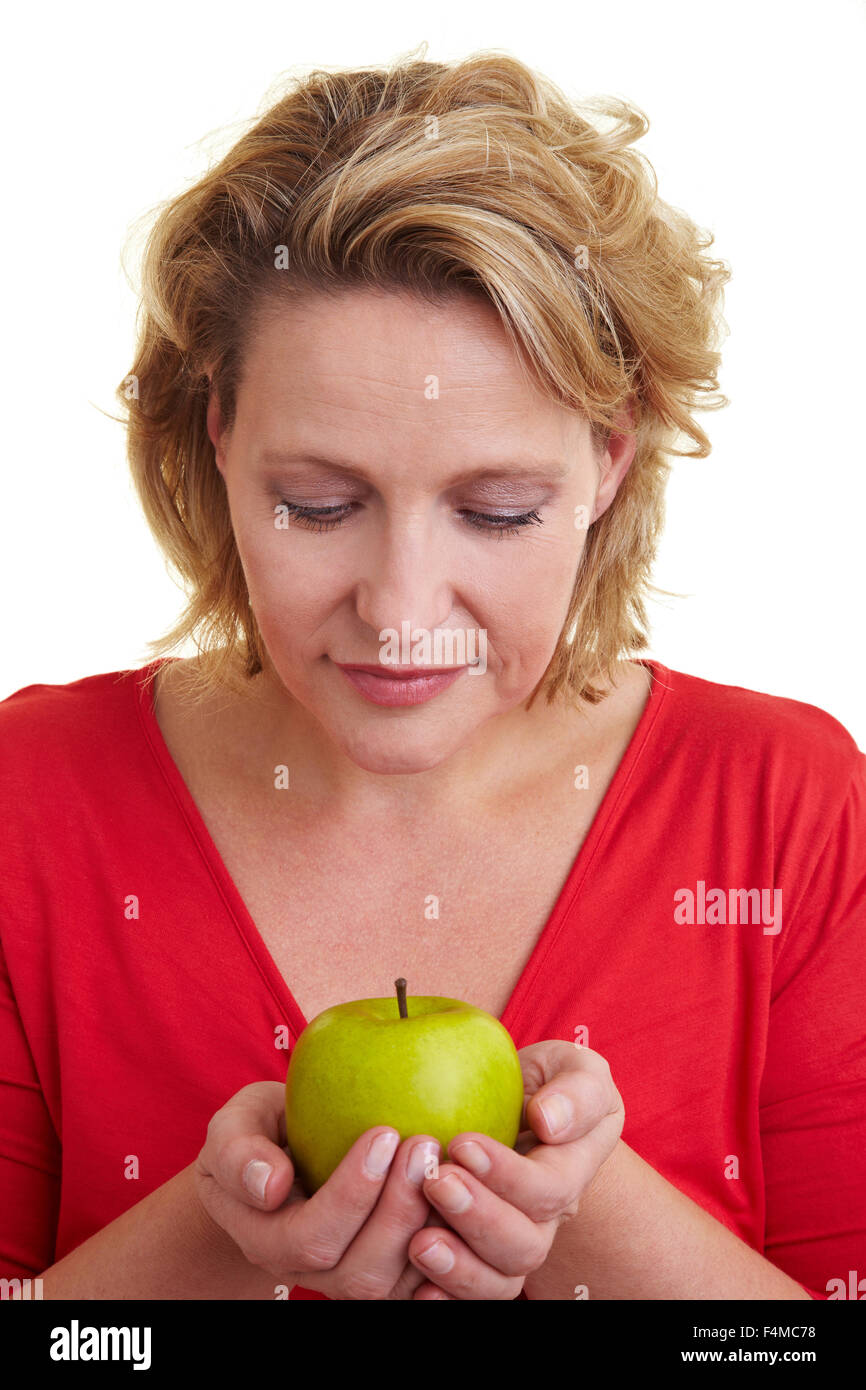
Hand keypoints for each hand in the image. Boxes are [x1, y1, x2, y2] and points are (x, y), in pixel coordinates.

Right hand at [193, 1081, 448, 1298]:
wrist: (282, 1157)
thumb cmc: (263, 1131)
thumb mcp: (236, 1124)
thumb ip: (238, 1150)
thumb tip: (271, 1185)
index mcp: (265, 1238)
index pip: (308, 1239)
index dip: (350, 1195)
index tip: (384, 1132)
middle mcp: (307, 1273)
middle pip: (358, 1275)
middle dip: (396, 1212)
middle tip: (424, 1144)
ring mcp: (349, 1280)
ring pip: (395, 1287)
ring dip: (426, 1225)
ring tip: (444, 1162)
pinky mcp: (388, 1277)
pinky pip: (423, 1285)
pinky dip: (449, 1248)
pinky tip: (465, 1194)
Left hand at [406, 1040, 624, 1299]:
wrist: (522, 1110)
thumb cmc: (546, 1082)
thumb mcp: (572, 1067)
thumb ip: (576, 1090)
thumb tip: (548, 1121)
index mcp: (572, 1170)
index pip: (548, 1190)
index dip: (507, 1176)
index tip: (462, 1143)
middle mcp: (545, 1219)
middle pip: (524, 1245)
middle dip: (479, 1219)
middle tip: (436, 1181)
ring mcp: (509, 1244)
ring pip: (499, 1281)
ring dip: (459, 1268)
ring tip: (420, 1241)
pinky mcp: (475, 1258)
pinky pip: (468, 1294)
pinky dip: (445, 1297)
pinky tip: (416, 1288)